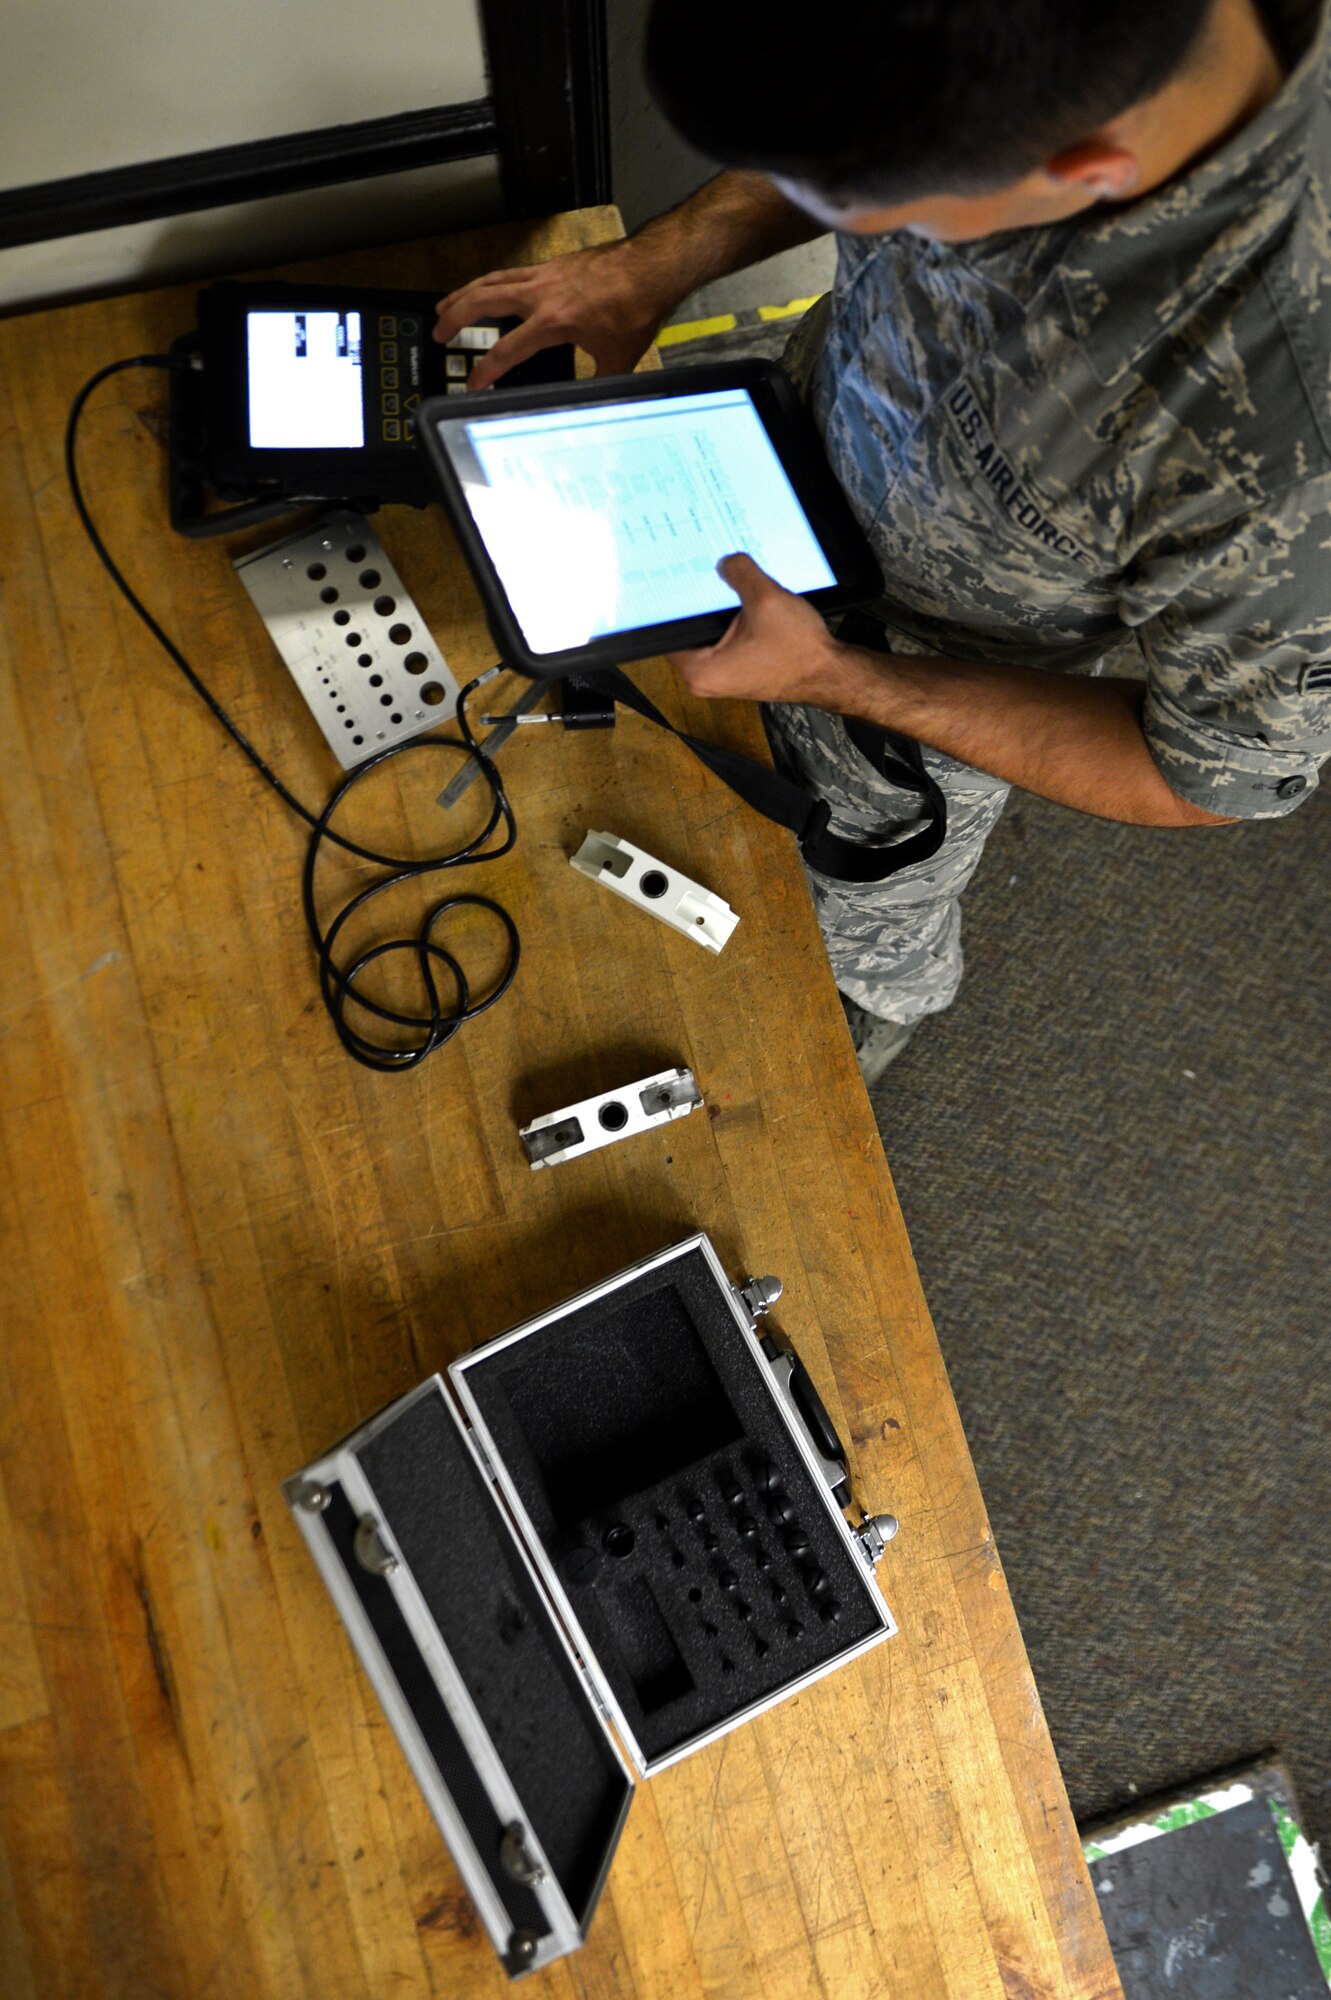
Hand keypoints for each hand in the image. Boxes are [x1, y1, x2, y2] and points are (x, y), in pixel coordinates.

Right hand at [433, 240, 677, 390]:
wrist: (651, 268)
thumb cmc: (635, 309)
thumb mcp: (617, 358)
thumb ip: (597, 385)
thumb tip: (590, 409)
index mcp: (552, 321)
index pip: (507, 350)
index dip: (485, 372)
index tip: (471, 386)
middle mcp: (542, 294)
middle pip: (483, 301)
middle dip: (455, 318)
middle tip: (436, 333)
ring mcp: (545, 275)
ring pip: (491, 280)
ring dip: (464, 293)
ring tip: (444, 305)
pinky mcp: (553, 266)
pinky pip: (511, 272)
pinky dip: (492, 281)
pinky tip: (487, 288)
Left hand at [666, 554, 855, 706]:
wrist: (828, 673)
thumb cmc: (800, 652)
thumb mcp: (766, 600)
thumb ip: (740, 573)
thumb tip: (726, 561)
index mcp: (700, 670)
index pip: (666, 629)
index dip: (672, 599)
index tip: (676, 576)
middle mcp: (705, 678)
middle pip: (687, 629)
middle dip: (699, 602)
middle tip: (707, 575)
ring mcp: (721, 676)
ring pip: (707, 632)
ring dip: (718, 611)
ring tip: (731, 590)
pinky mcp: (736, 670)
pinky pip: (722, 640)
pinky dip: (731, 622)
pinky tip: (745, 606)